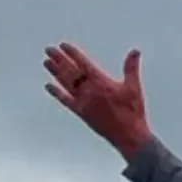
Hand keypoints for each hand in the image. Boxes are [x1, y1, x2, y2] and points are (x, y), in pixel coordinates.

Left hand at [44, 42, 152, 160]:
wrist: (129, 136)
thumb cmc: (133, 112)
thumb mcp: (134, 87)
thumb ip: (131, 68)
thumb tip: (135, 51)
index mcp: (101, 83)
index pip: (83, 64)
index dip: (73, 54)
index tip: (63, 45)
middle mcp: (89, 91)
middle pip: (70, 71)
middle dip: (59, 59)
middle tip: (49, 49)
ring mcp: (83, 102)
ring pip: (65, 83)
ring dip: (55, 72)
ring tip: (46, 62)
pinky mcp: (81, 113)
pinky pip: (65, 101)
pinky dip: (56, 93)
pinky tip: (48, 86)